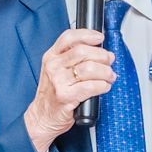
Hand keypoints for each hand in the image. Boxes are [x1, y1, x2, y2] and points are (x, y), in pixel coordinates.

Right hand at [24, 28, 115, 151]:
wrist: (42, 116)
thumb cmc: (52, 94)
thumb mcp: (55, 70)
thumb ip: (71, 58)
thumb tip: (98, 49)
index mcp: (51, 56)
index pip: (69, 37)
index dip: (87, 34)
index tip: (99, 38)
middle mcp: (53, 66)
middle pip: (83, 51)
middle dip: (102, 55)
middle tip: (109, 61)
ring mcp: (58, 81)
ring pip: (89, 68)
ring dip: (106, 72)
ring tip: (109, 76)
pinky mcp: (66, 96)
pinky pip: (91, 86)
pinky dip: (103, 86)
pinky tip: (104, 87)